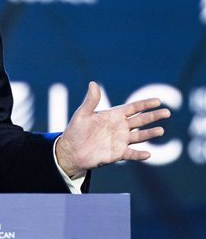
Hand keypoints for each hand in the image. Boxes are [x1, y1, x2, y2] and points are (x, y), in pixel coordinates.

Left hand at [56, 81, 170, 177]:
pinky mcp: (118, 154)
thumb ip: (91, 101)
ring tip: (161, 130)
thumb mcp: (82, 114)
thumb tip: (93, 83)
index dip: (145, 104)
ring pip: (139, 136)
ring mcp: (120, 140)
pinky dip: (139, 154)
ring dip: (150, 134)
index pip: (133, 108)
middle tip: (167, 112)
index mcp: (113, 115)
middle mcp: (120, 127)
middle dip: (153, 116)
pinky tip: (147, 154)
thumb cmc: (76, 131)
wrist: (71, 151)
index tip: (158, 101)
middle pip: (140, 120)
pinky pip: (131, 154)